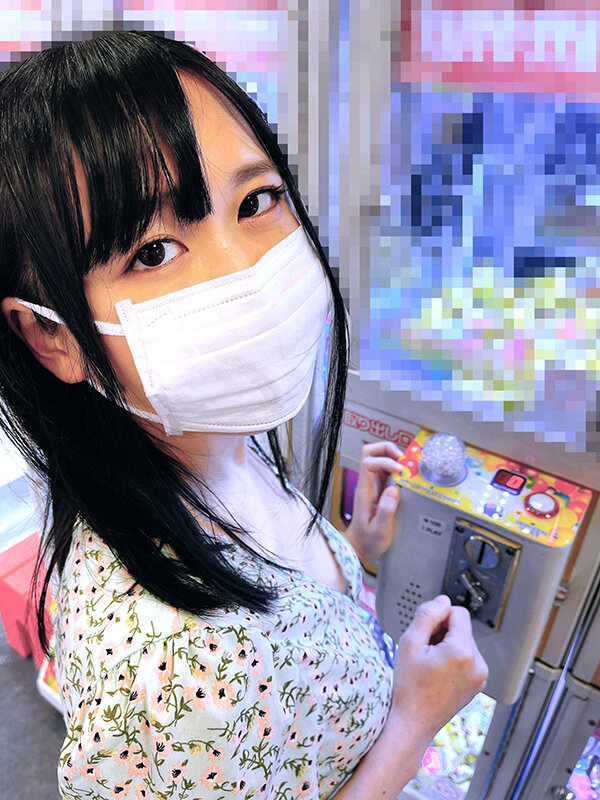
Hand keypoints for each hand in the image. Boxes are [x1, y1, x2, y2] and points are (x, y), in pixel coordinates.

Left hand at [345, 441, 402, 561]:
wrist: (359, 546)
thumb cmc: (367, 540)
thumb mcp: (379, 529)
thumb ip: (386, 510)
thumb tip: (394, 490)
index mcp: (364, 491)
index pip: (369, 463)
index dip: (385, 462)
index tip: (400, 471)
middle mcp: (366, 484)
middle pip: (369, 453)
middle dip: (387, 449)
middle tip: (403, 460)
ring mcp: (371, 484)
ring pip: (377, 458)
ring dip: (393, 457)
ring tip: (407, 466)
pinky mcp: (378, 488)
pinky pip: (385, 470)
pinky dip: (396, 467)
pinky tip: (406, 475)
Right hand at [390, 595, 488, 736]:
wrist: (413, 722)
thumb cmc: (409, 687)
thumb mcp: (410, 642)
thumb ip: (427, 614)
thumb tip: (442, 601)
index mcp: (463, 652)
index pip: (458, 612)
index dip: (439, 617)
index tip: (426, 632)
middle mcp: (478, 664)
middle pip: (462, 627)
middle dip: (443, 632)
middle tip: (425, 651)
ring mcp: (480, 676)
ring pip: (464, 642)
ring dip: (448, 645)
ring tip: (430, 663)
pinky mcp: (478, 683)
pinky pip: (468, 658)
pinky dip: (454, 658)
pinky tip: (438, 671)